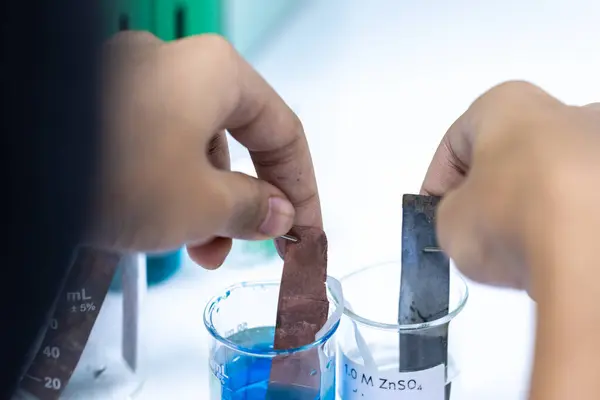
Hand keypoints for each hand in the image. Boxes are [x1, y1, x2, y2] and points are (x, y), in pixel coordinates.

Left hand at [89, 32, 320, 267]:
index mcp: (216, 73)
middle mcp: (175, 67)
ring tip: (200, 248)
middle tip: (255, 242)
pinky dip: (169, 187)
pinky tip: (161, 224)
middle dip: (247, 202)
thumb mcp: (202, 204)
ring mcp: (132, 82)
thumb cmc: (109, 170)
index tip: (305, 226)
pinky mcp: (101, 107)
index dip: (302, 188)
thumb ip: (254, 209)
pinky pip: (155, 148)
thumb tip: (277, 215)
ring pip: (193, 149)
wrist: (21, 172)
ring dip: (206, 203)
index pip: (283, 133)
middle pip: (236, 141)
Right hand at [421, 81, 599, 294]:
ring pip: (549, 179)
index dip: (438, 183)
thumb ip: (452, 212)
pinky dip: (565, 221)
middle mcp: (562, 111)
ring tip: (517, 249)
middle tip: (475, 230)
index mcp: (509, 103)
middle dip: (490, 193)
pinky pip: (581, 200)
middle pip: (509, 158)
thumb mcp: (450, 222)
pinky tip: (553, 251)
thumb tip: (473, 221)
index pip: (456, 144)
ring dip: (530, 207)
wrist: (588, 253)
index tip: (435, 212)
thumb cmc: (516, 216)